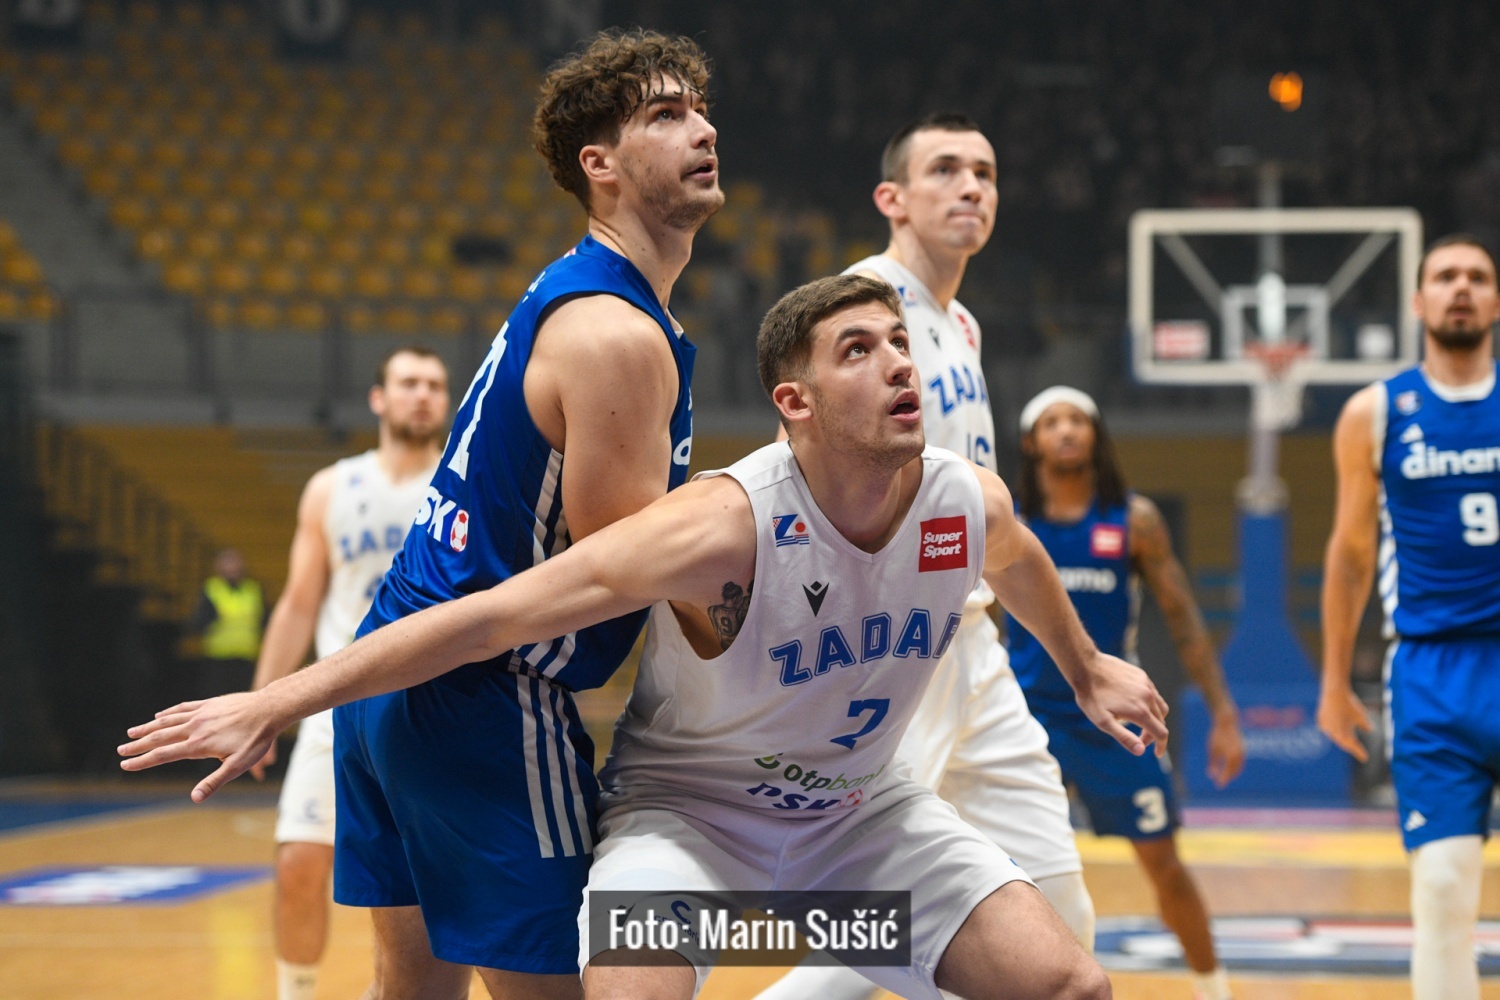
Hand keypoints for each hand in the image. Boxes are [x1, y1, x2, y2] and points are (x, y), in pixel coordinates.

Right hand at [118, 692, 283, 802]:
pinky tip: (159, 716)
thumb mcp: (238, 766)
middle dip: (138, 745)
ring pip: (168, 721)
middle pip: (160, 737)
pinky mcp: (209, 703)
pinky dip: (168, 713)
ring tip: (131, 732)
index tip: (125, 765)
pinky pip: (183, 708)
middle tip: (120, 750)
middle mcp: (195, 727)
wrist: (269, 709)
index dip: (143, 761)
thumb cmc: (256, 740)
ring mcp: (201, 713)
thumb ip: (214, 781)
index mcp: (199, 745)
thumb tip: (194, 798)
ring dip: (148, 727)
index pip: (163, 755)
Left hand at [1074, 654, 1170, 755]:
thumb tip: (1141, 751)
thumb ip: (1124, 737)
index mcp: (1140, 711)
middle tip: (1139, 740)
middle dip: (1153, 734)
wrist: (1086, 667)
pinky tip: (1137, 705)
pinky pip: (1154, 693)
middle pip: (1161, 721)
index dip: (1161, 746)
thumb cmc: (1091, 697)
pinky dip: (1151, 704)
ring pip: (1161, 707)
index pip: (1161, 733)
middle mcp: (1148, 697)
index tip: (1156, 754)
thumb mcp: (1103, 722)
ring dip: (1155, 719)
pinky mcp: (1142, 676)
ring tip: (1141, 724)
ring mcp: (1146, 684)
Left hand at [1206, 709, 1244, 786]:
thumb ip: (1212, 763)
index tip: (1218, 786)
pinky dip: (1236, 767)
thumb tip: (1211, 775)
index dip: (1223, 779)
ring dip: (1233, 773)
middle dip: (1228, 778)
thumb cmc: (1217, 735)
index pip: (1227, 771)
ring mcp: (1242, 752)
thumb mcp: (1212, 749)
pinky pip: (1241, 762)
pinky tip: (1230, 769)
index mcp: (1230, 755)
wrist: (1227, 722)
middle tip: (1221, 783)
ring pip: (1239, 767)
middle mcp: (1238, 754)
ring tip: (1225, 778)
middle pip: (1234, 771)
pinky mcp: (1243, 749)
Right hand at [1317, 685, 1371, 762]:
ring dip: (1341, 737)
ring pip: (1335, 736)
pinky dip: (1333, 729)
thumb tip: (1368, 730)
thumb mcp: (1361, 715)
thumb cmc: (1350, 704)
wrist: (1334, 692)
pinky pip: (1328, 728)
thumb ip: (1365, 725)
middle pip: (1343, 742)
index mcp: (1344, 734)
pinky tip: (1335, 728)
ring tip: (1348, 739)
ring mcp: (1326, 728)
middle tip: (1357, 750)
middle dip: (1350, 746)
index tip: (1365, 759)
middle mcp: (1334, 734)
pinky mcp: (1321, 721)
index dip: (1359, 752)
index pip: (1353, 746)